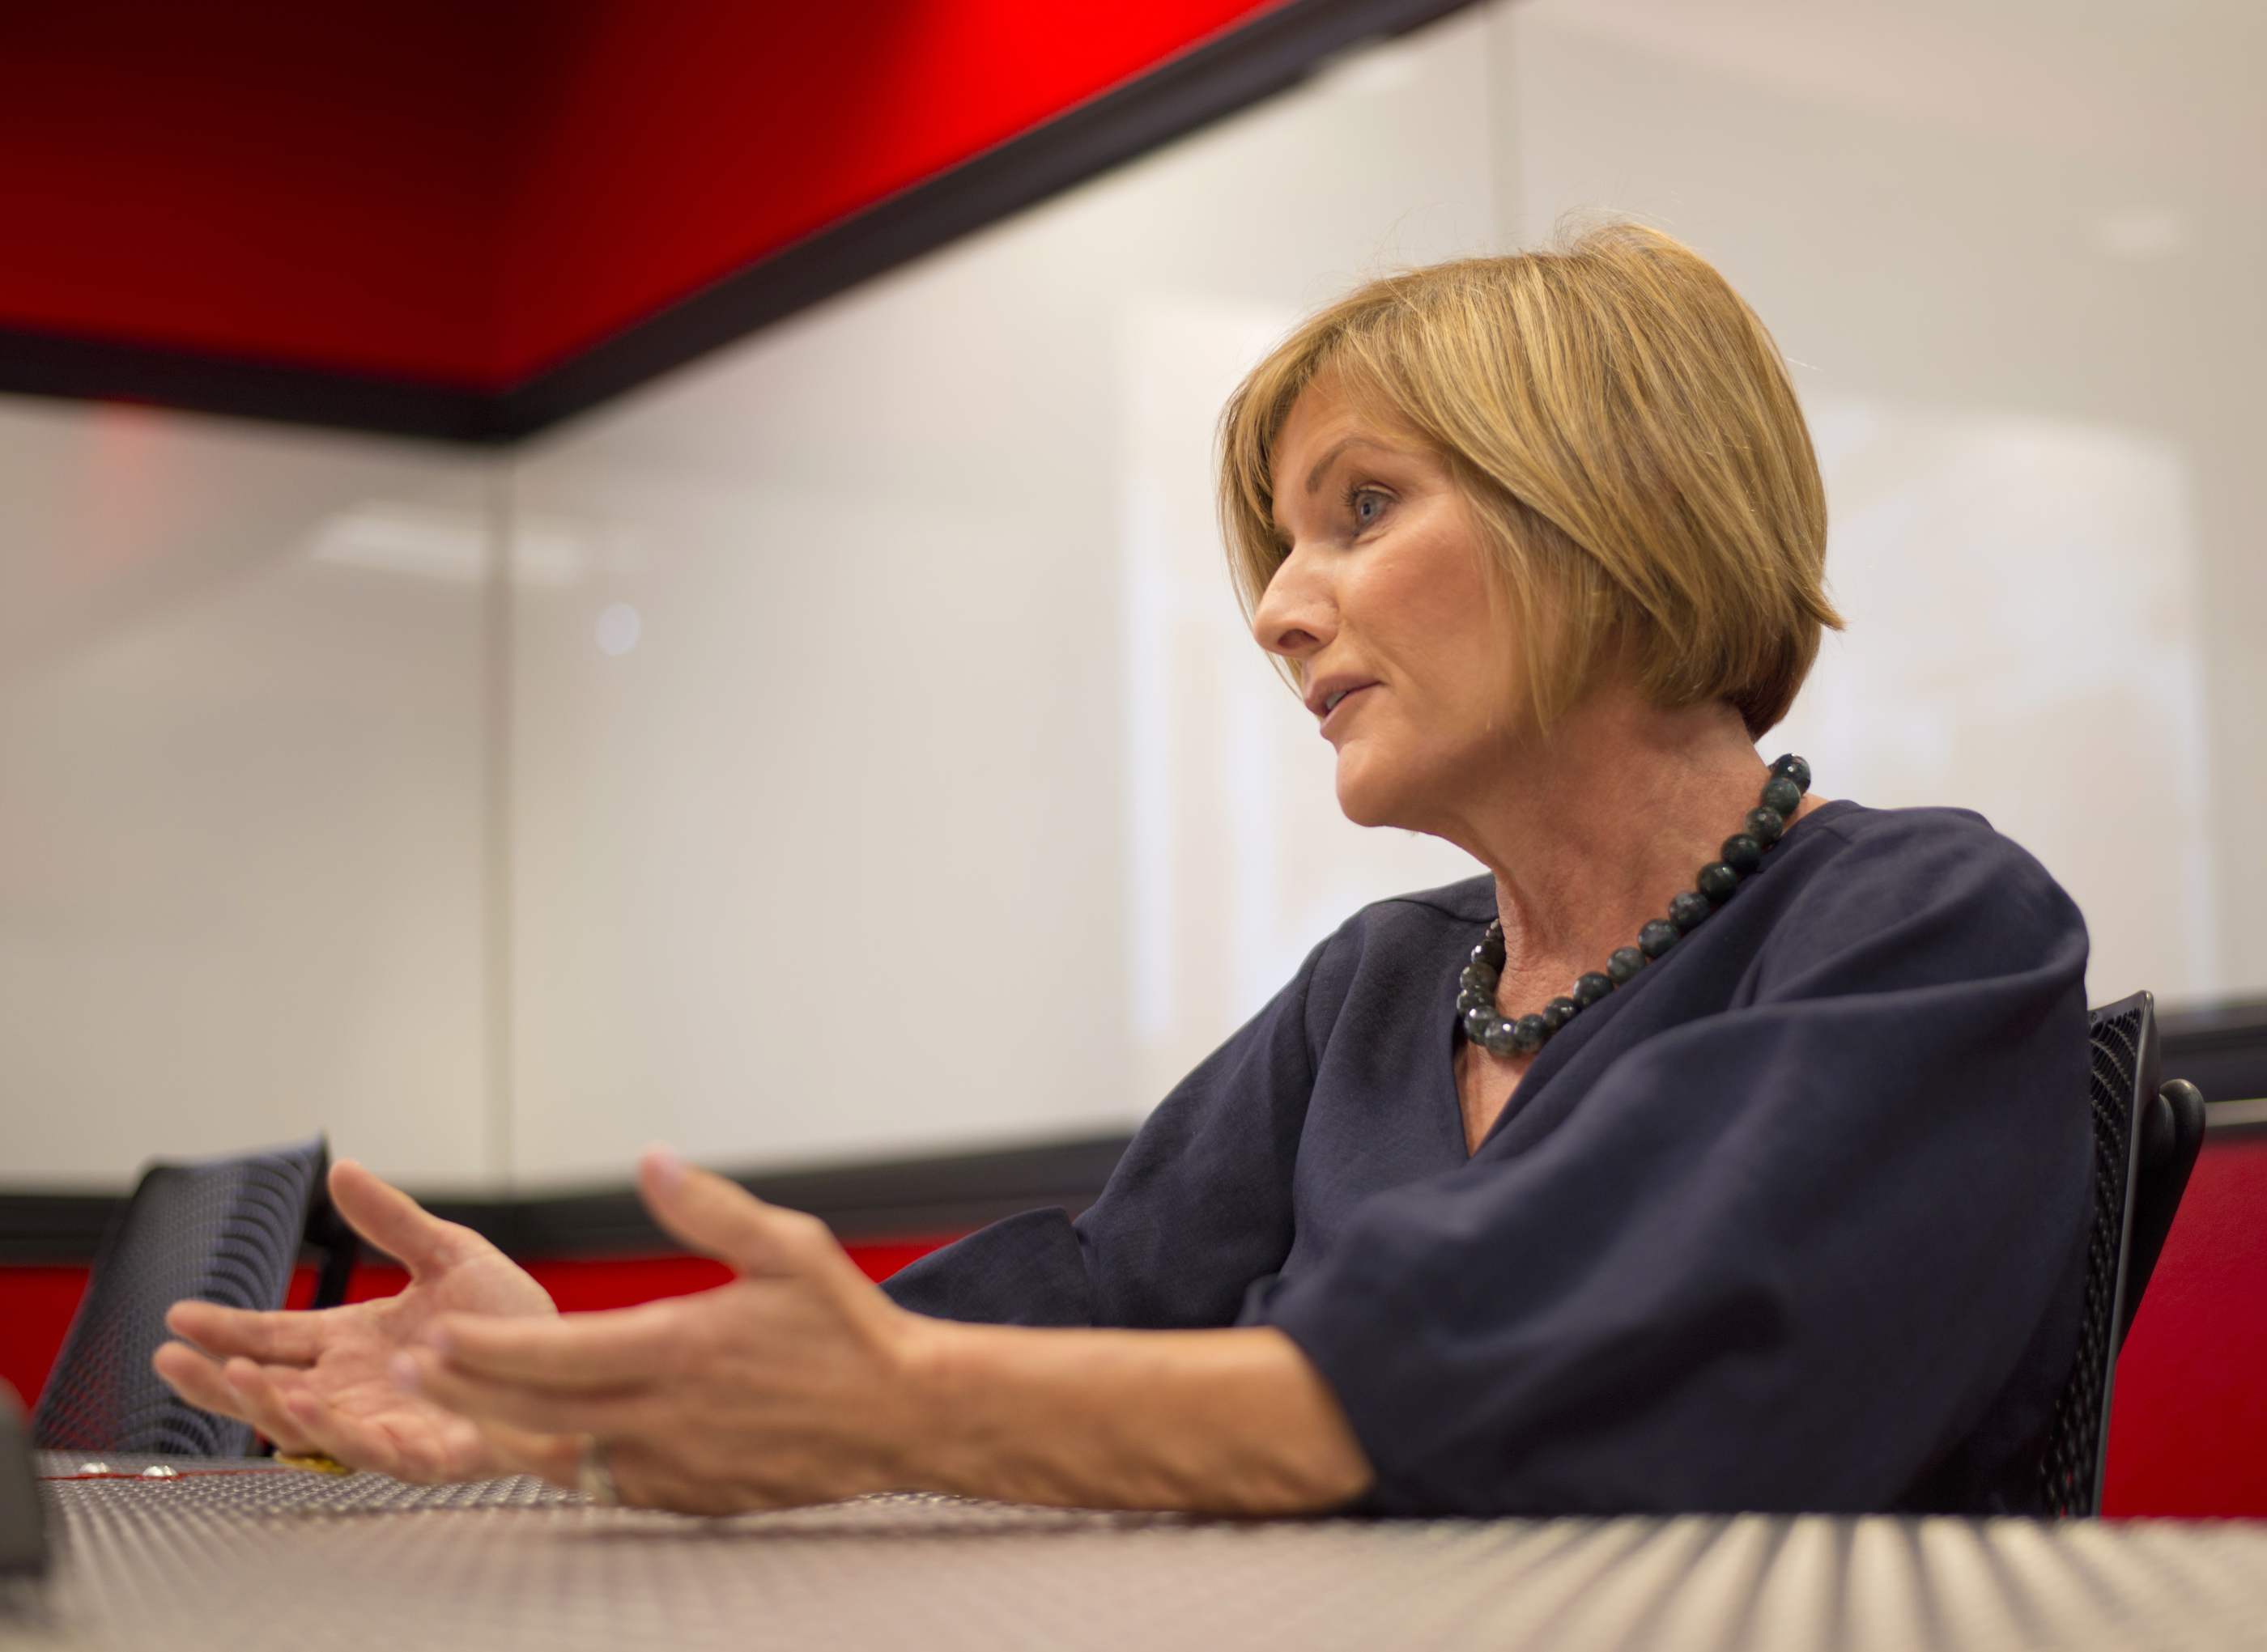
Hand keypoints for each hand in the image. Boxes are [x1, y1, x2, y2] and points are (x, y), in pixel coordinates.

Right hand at [153, 1159, 557, 1480]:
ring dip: (265, 1402)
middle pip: (271, 1389)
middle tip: (169, 1359)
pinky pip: (371, 1448)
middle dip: (216, 1379)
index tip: (181, 1316)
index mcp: (357, 1342)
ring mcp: (387, 1423)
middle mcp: (360, 1388)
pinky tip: (310, 1401)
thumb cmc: (513, 1317)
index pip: (277, 1337)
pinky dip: (336, 1428)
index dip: (228, 1329)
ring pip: (308, 1426)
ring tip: (231, 1374)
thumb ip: (393, 1221)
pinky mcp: (426, 1452)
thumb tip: (344, 1171)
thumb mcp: (449, 1253)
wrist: (572, 1359)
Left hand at [400, 1148, 926, 1513]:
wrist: (900, 1415)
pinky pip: (605, 1485)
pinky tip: (545, 1443)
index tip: (436, 1337)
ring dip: (501, 1434)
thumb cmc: (848, 1331)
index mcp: (679, 1348)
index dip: (483, 1351)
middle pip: (534, 1413)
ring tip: (457, 1413)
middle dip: (463, 1394)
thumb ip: (709, 1207)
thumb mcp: (789, 1246)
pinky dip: (564, 1465)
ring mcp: (672, 1464)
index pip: (551, 1354)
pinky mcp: (687, 1495)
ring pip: (560, 1458)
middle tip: (411, 1375)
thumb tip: (652, 1162)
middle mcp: (664, 1414)